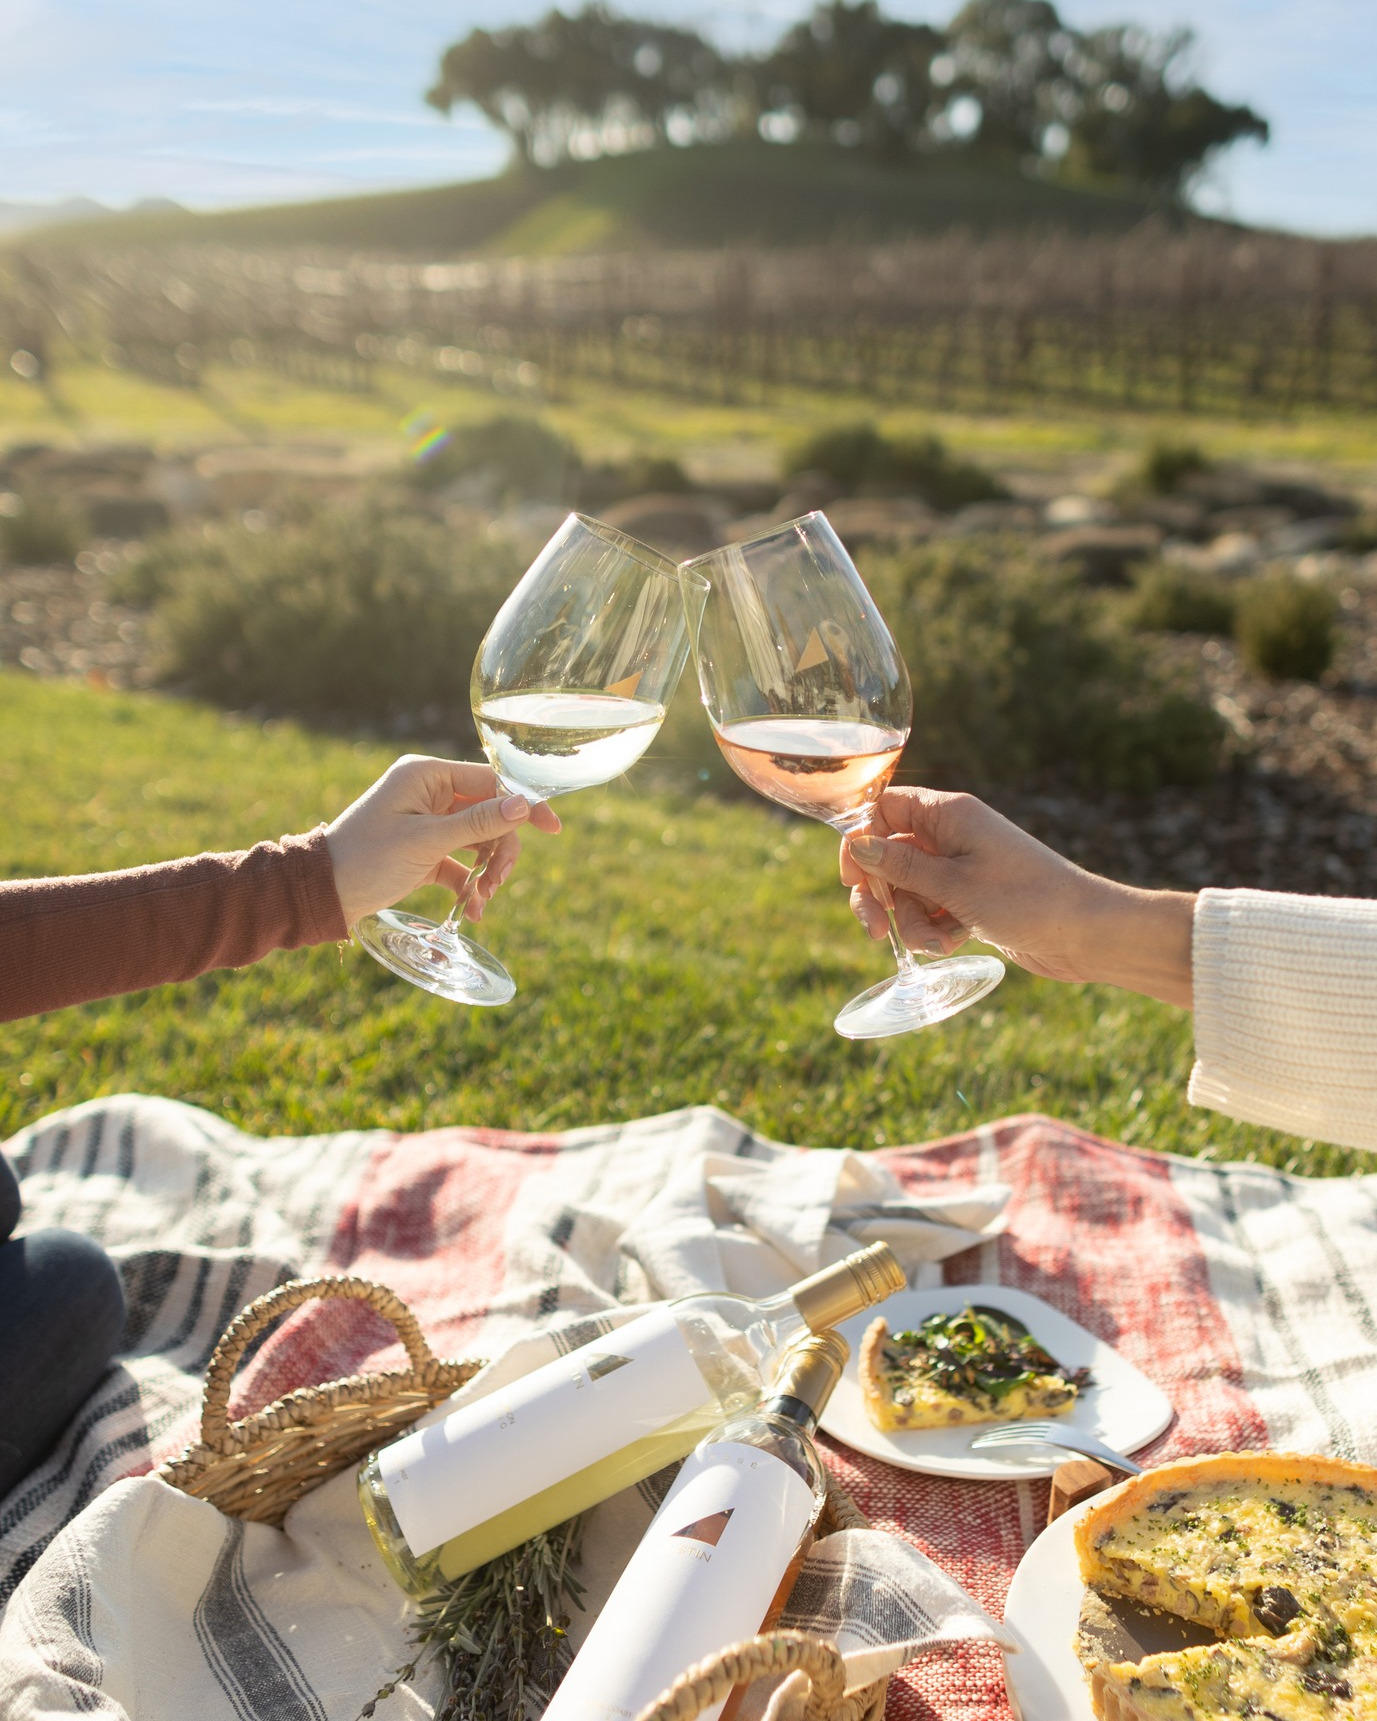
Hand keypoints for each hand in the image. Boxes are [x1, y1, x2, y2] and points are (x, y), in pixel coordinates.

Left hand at [324, 755, 560, 928]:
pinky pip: (460, 862)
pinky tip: (469, 911)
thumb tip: (524, 804)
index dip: (524, 805)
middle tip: (497, 884)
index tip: (553, 828)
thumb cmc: (367, 859)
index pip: (491, 782)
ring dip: (486, 872)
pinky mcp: (423, 850)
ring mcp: (426, 821)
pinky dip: (468, 884)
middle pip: (490, 814)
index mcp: (427, 776)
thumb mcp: (426, 841)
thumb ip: (478, 823)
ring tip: (480, 902)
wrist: (322, 894)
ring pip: (478, 841)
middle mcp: (429, 793)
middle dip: (500, 851)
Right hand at [840, 787, 1194, 1007]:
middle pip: (889, 855)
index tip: (854, 879)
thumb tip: (856, 844)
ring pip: (909, 890)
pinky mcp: (972, 898)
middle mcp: (952, 835)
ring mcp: (962, 867)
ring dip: (912, 921)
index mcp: (949, 813)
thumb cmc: (1026, 899)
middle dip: (880, 894)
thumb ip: (900, 865)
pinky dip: (935, 930)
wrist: (1086, 934)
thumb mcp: (954, 884)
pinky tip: (954, 944)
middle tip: (875, 927)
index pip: (884, 809)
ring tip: (936, 943)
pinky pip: (932, 910)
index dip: (861, 840)